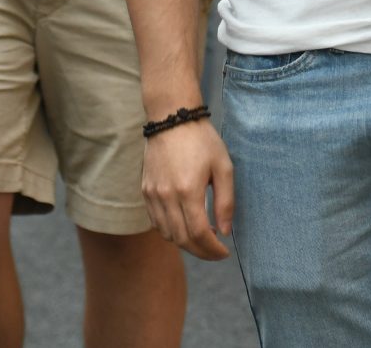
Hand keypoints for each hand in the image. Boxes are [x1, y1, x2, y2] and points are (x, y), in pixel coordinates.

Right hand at [142, 118, 234, 259]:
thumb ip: (225, 202)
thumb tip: (224, 232)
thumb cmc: (202, 140)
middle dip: (201, 252)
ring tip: (202, 238)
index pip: (198, 235)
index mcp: (188, 190)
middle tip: (216, 251)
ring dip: (185, 243)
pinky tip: (184, 225)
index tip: (224, 252)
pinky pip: (156, 222)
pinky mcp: (145, 191)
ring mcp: (153, 195)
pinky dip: (170, 231)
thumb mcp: (223, 167)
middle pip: (182, 240)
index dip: (213, 250)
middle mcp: (166, 196)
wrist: (172, 118)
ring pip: (167, 234)